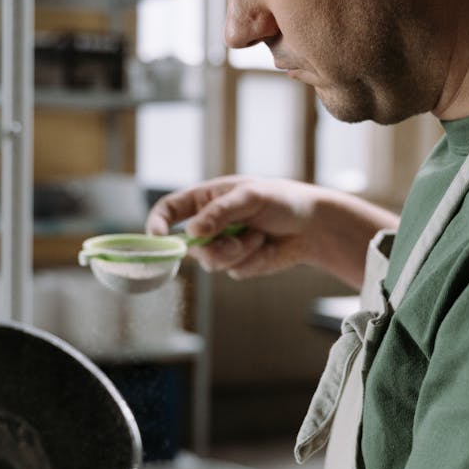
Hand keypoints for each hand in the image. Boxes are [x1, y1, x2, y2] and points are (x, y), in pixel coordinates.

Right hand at [146, 175, 326, 277]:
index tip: (158, 237)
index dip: (157, 223)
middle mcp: (209, 224)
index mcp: (205, 199)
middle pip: (189, 246)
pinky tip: (268, 248)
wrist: (311, 226)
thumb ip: (220, 212)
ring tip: (260, 237)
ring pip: (212, 263)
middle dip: (214, 247)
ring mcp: (222, 246)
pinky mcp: (237, 264)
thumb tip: (191, 231)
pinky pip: (234, 272)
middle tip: (238, 239)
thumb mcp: (250, 197)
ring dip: (239, 253)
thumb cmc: (281, 200)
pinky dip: (254, 261)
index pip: (168, 210)